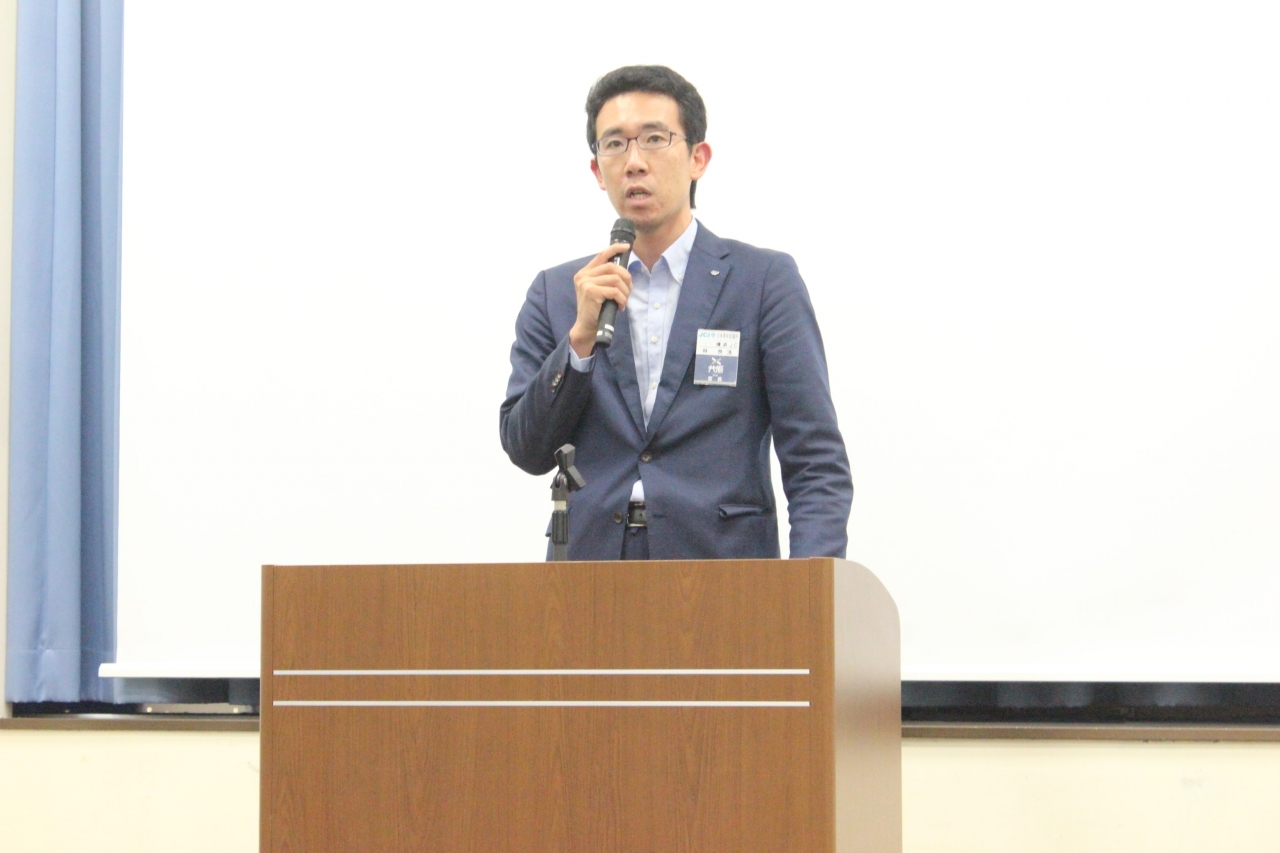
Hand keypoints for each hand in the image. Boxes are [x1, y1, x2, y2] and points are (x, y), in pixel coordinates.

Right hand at [569, 243, 632, 357]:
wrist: (586, 327)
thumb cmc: (596, 309)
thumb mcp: (599, 290)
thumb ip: (606, 278)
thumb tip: (624, 270)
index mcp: (585, 272)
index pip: (602, 255)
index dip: (615, 248)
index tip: (627, 248)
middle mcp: (583, 275)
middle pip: (612, 267)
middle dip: (626, 277)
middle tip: (630, 290)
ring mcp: (585, 283)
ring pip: (615, 279)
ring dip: (625, 291)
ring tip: (624, 300)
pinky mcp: (590, 292)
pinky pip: (614, 291)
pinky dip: (621, 299)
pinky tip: (620, 306)